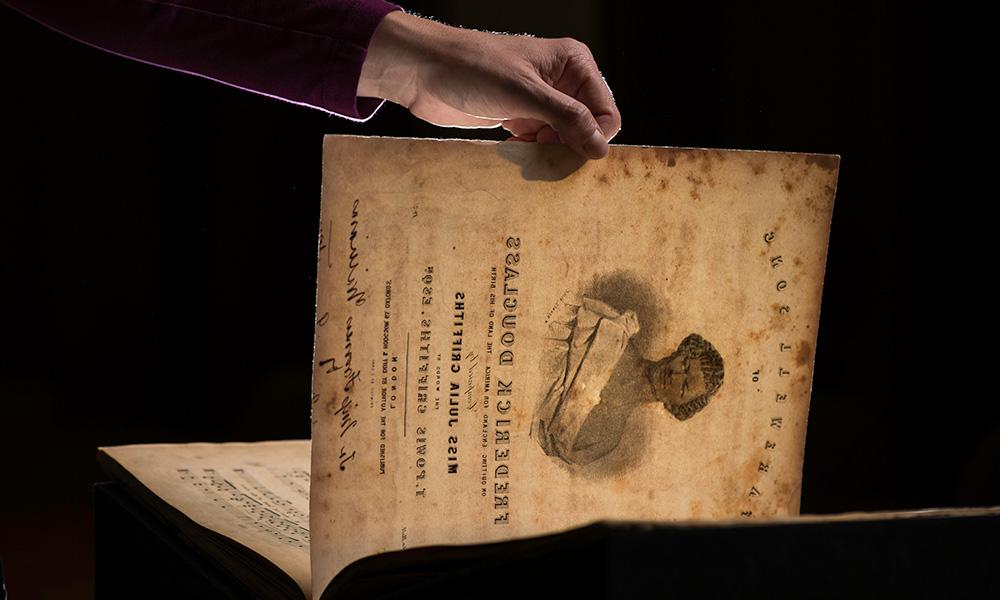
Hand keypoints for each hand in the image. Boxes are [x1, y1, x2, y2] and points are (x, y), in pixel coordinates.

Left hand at [359, 11, 620, 158]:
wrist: (423, 73)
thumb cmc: (472, 69)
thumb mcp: (525, 94)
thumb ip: (567, 118)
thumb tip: (601, 148)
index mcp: (573, 64)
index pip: (606, 111)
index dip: (594, 137)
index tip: (569, 152)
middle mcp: (562, 82)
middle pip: (588, 127)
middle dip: (573, 147)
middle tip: (547, 158)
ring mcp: (541, 102)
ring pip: (565, 139)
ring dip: (552, 155)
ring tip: (530, 156)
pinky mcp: (521, 119)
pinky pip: (541, 145)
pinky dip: (534, 155)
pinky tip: (517, 152)